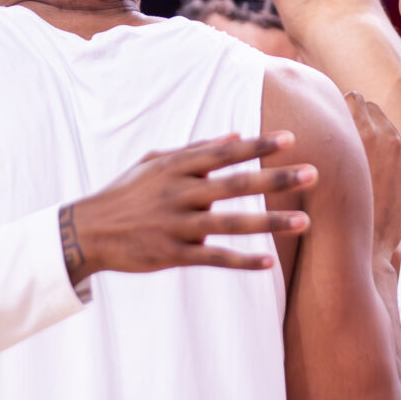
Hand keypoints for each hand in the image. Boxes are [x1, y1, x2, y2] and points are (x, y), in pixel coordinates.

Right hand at [62, 132, 314, 281]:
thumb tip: (235, 136)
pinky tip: (269, 263)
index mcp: (176, 167)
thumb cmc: (126, 193)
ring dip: (270, 224)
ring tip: (305, 222)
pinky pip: (213, 258)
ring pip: (231, 224)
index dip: (259, 146)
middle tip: (313, 174)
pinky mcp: (172, 255)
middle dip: (276, 179)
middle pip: (236, 185)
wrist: (87, 232)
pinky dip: (242, 260)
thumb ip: (194, 150)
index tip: (291, 139)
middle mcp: (180, 193)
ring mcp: (176, 225)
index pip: (225, 152)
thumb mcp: (154, 162)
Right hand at [344, 91, 400, 270]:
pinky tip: (377, 178)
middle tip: (348, 141)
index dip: (343, 110)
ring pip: (388, 129)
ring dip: (376, 138)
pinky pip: (400, 151)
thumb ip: (332, 136)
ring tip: (362, 162)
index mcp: (362, 132)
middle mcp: (387, 137)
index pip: (353, 98)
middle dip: (361, 120)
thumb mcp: (328, 165)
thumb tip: (328, 114)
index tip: (336, 124)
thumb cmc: (336, 208)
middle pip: (372, 108)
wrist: (367, 244)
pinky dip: (390, 158)